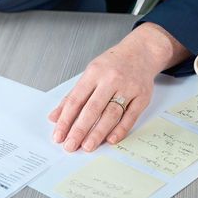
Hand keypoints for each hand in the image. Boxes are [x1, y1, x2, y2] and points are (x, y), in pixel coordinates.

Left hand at [48, 23, 187, 151]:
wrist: (142, 52)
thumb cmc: (113, 64)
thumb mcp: (90, 72)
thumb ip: (73, 95)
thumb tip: (55, 117)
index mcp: (94, 72)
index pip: (76, 99)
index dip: (66, 119)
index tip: (59, 135)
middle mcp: (111, 79)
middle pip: (93, 108)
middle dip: (80, 129)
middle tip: (70, 145)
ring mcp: (128, 88)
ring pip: (111, 114)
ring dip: (98, 132)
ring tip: (87, 146)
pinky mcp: (142, 97)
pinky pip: (130, 116)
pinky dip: (120, 129)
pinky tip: (110, 140)